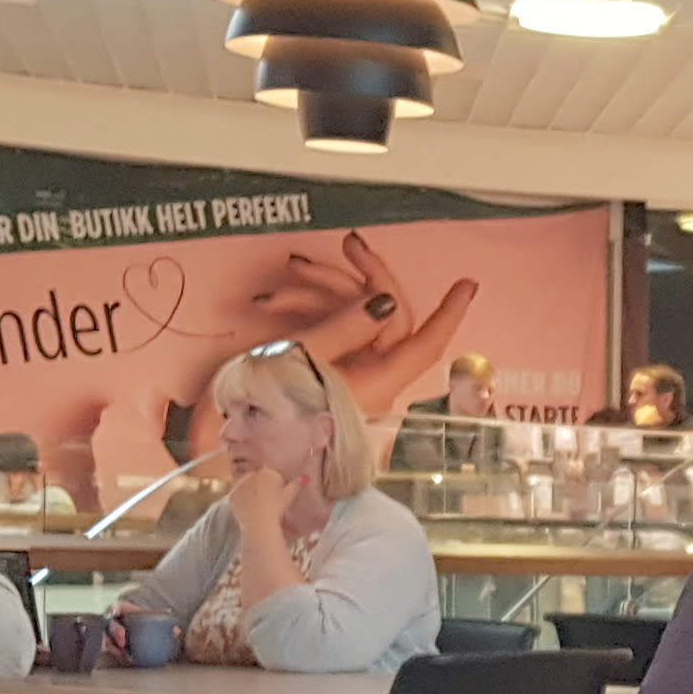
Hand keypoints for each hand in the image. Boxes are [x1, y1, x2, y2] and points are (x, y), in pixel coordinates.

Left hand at [225, 458, 298, 541]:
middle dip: (260, 485)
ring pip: (246, 485)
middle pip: (257, 477)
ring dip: (250, 491)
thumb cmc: (277, 508)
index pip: (271, 473)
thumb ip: (296, 485)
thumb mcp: (289, 496)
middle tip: (267, 499)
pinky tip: (248, 508)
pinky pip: (237, 495)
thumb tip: (305, 478)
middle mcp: (252, 474)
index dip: (274, 483)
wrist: (259, 522)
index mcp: (267, 472)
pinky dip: (241, 500)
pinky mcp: (232, 495)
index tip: (277, 493)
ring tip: (257, 504)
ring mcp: (240, 484)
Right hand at [243, 229, 485, 419]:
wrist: (225, 448)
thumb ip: (346, 326)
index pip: (423, 344)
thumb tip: (384, 302)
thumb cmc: (258, 409)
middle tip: (345, 245)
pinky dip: (307, 313)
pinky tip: (273, 304)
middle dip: (360, 278)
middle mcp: (371, 383)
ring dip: (321, 292)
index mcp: (376, 385)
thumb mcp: (299, 357)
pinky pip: (333, 335)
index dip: (448, 313)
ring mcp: (350, 379)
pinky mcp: (328, 376)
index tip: (467, 284)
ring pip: (354, 320)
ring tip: (283, 282)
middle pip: (385, 319)